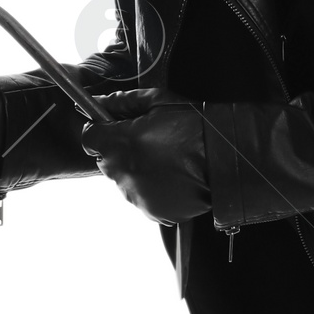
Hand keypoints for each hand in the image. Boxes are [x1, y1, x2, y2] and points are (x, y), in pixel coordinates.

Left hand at [81, 86, 211, 220]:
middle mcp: (123, 174)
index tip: (116, 128)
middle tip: (150, 143)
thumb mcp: (158, 102)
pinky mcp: (152, 212)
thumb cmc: (194, 126)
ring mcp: (137, 196)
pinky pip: (143, 198)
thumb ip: (120, 102)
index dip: (101, 131)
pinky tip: (172, 177)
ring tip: (166, 161)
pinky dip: (153, 189)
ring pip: (125, 181)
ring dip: (137, 171)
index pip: (89, 138)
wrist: (224, 159)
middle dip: (121, 151)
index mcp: (120, 144)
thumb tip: (96, 103)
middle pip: (106, 161)